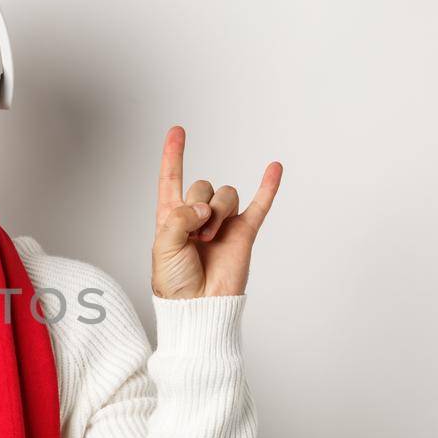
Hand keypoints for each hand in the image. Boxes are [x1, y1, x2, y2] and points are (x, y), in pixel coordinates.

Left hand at [151, 125, 280, 298]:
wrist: (199, 307)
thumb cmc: (175, 283)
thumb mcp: (163, 246)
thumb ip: (180, 218)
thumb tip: (206, 207)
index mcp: (172, 217)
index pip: (171, 179)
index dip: (172, 155)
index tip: (177, 131)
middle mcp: (198, 216)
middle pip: (202, 185)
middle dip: (197, 205)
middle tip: (195, 234)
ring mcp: (223, 223)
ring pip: (225, 194)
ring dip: (217, 212)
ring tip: (209, 238)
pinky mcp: (244, 232)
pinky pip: (259, 204)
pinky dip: (268, 186)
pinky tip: (274, 167)